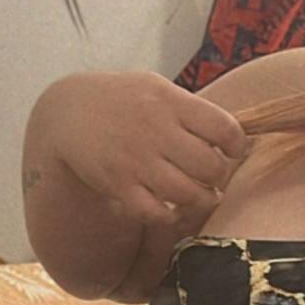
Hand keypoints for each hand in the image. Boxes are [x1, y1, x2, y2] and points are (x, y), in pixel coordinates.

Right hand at [47, 69, 251, 227]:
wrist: (68, 112)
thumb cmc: (122, 100)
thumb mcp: (155, 88)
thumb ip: (191, 110)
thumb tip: (233, 139)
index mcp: (169, 101)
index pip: (224, 129)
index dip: (237, 145)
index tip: (233, 151)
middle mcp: (155, 130)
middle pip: (211, 167)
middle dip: (219, 177)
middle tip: (214, 178)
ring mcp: (136, 160)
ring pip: (189, 194)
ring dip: (202, 200)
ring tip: (202, 196)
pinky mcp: (119, 185)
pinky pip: (158, 213)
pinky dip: (171, 215)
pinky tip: (172, 208)